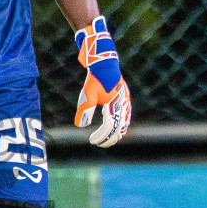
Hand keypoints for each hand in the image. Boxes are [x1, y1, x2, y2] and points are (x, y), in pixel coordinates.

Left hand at [74, 16, 131, 147]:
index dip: (101, 137)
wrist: (104, 63)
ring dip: (116, 132)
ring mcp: (126, 101)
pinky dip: (121, 123)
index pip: (109, 128)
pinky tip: (114, 125)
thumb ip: (85, 110)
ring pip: (125, 122)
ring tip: (108, 138)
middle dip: (110, 138)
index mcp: (115, 105)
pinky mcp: (125, 97)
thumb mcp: (87, 95)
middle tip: (99, 143)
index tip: (92, 141)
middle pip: (119, 129)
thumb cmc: (95, 79)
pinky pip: (126, 115)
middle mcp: (123, 104)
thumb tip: (80, 125)